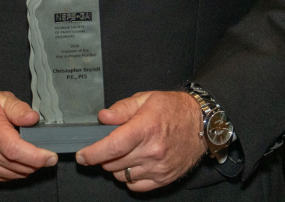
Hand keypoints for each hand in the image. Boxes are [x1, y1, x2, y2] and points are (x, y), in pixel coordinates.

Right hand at [0, 91, 56, 181]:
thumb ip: (18, 108)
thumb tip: (33, 119)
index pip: (15, 150)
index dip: (36, 156)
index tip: (50, 156)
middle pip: (19, 165)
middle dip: (37, 161)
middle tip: (44, 151)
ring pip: (15, 174)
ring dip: (27, 166)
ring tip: (27, 150)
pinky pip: (7, 177)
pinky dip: (17, 170)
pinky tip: (15, 157)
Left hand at [76, 91, 204, 191]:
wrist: (202, 124)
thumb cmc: (173, 109)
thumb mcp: (146, 99)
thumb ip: (122, 108)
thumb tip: (103, 117)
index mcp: (145, 128)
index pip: (112, 147)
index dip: (92, 153)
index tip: (82, 155)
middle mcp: (152, 151)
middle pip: (113, 163)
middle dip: (103, 156)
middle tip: (108, 146)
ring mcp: (158, 167)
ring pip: (122, 176)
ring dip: (116, 166)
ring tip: (125, 152)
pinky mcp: (164, 178)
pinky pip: (136, 185)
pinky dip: (129, 177)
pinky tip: (134, 164)